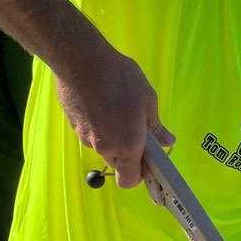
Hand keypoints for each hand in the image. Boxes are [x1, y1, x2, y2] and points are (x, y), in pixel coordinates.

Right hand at [54, 45, 174, 189]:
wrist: (80, 60)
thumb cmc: (119, 78)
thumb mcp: (147, 100)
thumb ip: (156, 126)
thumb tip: (166, 141)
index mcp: (127, 145)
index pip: (129, 180)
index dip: (139, 174)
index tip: (146, 159)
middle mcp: (105, 147)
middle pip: (117, 163)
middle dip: (127, 151)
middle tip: (134, 127)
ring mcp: (85, 137)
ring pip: (103, 147)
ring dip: (112, 136)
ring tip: (117, 108)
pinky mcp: (73, 125)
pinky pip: (90, 133)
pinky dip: (97, 125)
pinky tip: (101, 103)